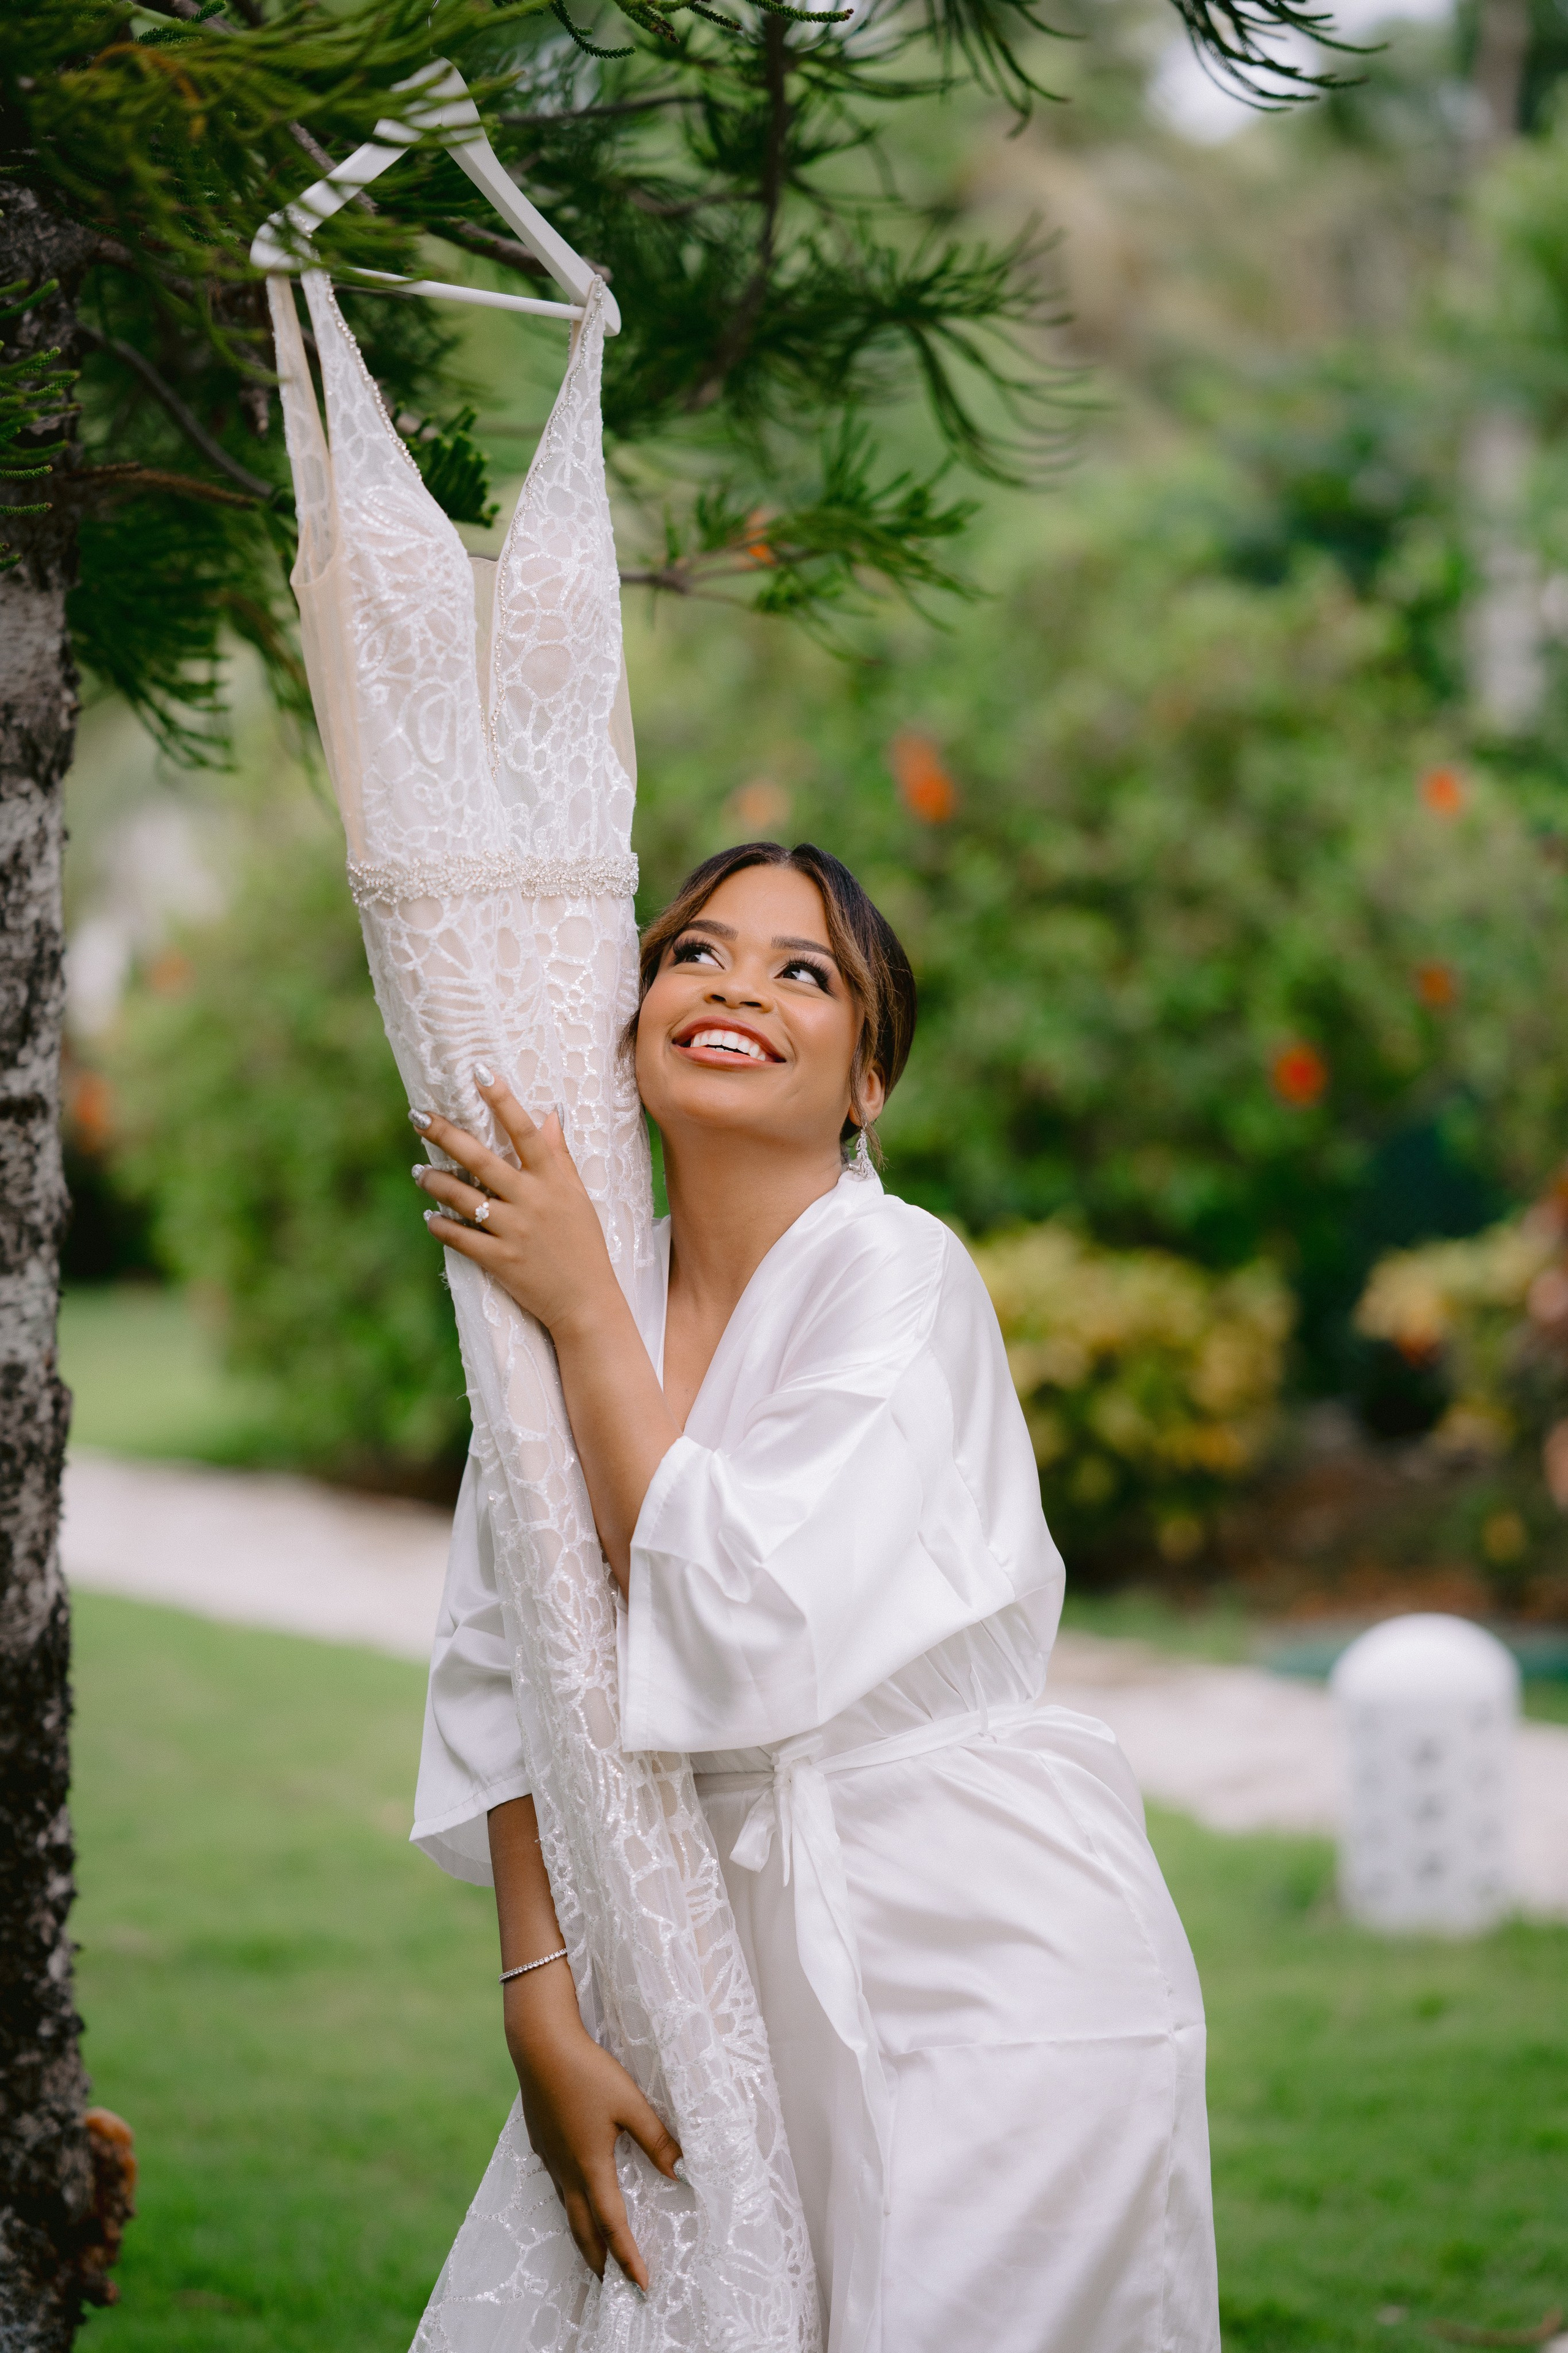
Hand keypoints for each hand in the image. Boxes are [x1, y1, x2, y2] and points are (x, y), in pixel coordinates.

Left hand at [413, 1074, 618, 1337]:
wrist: (587, 1302)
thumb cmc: (583, 1245)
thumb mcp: (578, 1196)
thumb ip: (559, 1157)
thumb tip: (550, 1115)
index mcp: (552, 1181)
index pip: (525, 1131)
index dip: (503, 1100)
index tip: (480, 1071)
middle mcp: (531, 1200)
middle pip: (481, 1159)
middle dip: (445, 1134)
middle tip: (417, 1115)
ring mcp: (513, 1231)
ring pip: (462, 1197)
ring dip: (434, 1182)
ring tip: (418, 1172)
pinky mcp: (499, 1260)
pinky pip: (459, 1237)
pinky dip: (440, 1226)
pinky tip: (430, 1217)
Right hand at [506, 1977, 683, 2292]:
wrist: (540, 2045)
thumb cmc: (588, 2071)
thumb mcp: (630, 2102)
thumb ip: (656, 2138)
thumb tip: (679, 2171)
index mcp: (591, 2166)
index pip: (613, 2225)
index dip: (629, 2257)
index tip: (642, 2284)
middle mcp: (567, 2170)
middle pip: (583, 2230)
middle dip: (600, 2261)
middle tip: (614, 2285)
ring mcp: (550, 2158)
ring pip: (567, 2210)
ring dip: (583, 2236)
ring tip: (597, 2253)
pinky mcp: (542, 2143)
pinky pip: (558, 2187)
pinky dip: (570, 2207)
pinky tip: (576, 2199)